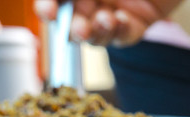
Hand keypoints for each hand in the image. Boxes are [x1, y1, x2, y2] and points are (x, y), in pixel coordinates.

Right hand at [34, 0, 177, 45]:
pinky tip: (122, 20)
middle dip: (73, 28)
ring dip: (96, 33)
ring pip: (96, 34)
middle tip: (81, 29)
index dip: (48, 7)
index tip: (50, 13)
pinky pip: (124, 37)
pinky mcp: (140, 21)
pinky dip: (120, 34)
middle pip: (73, 19)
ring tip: (107, 20)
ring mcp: (117, 8)